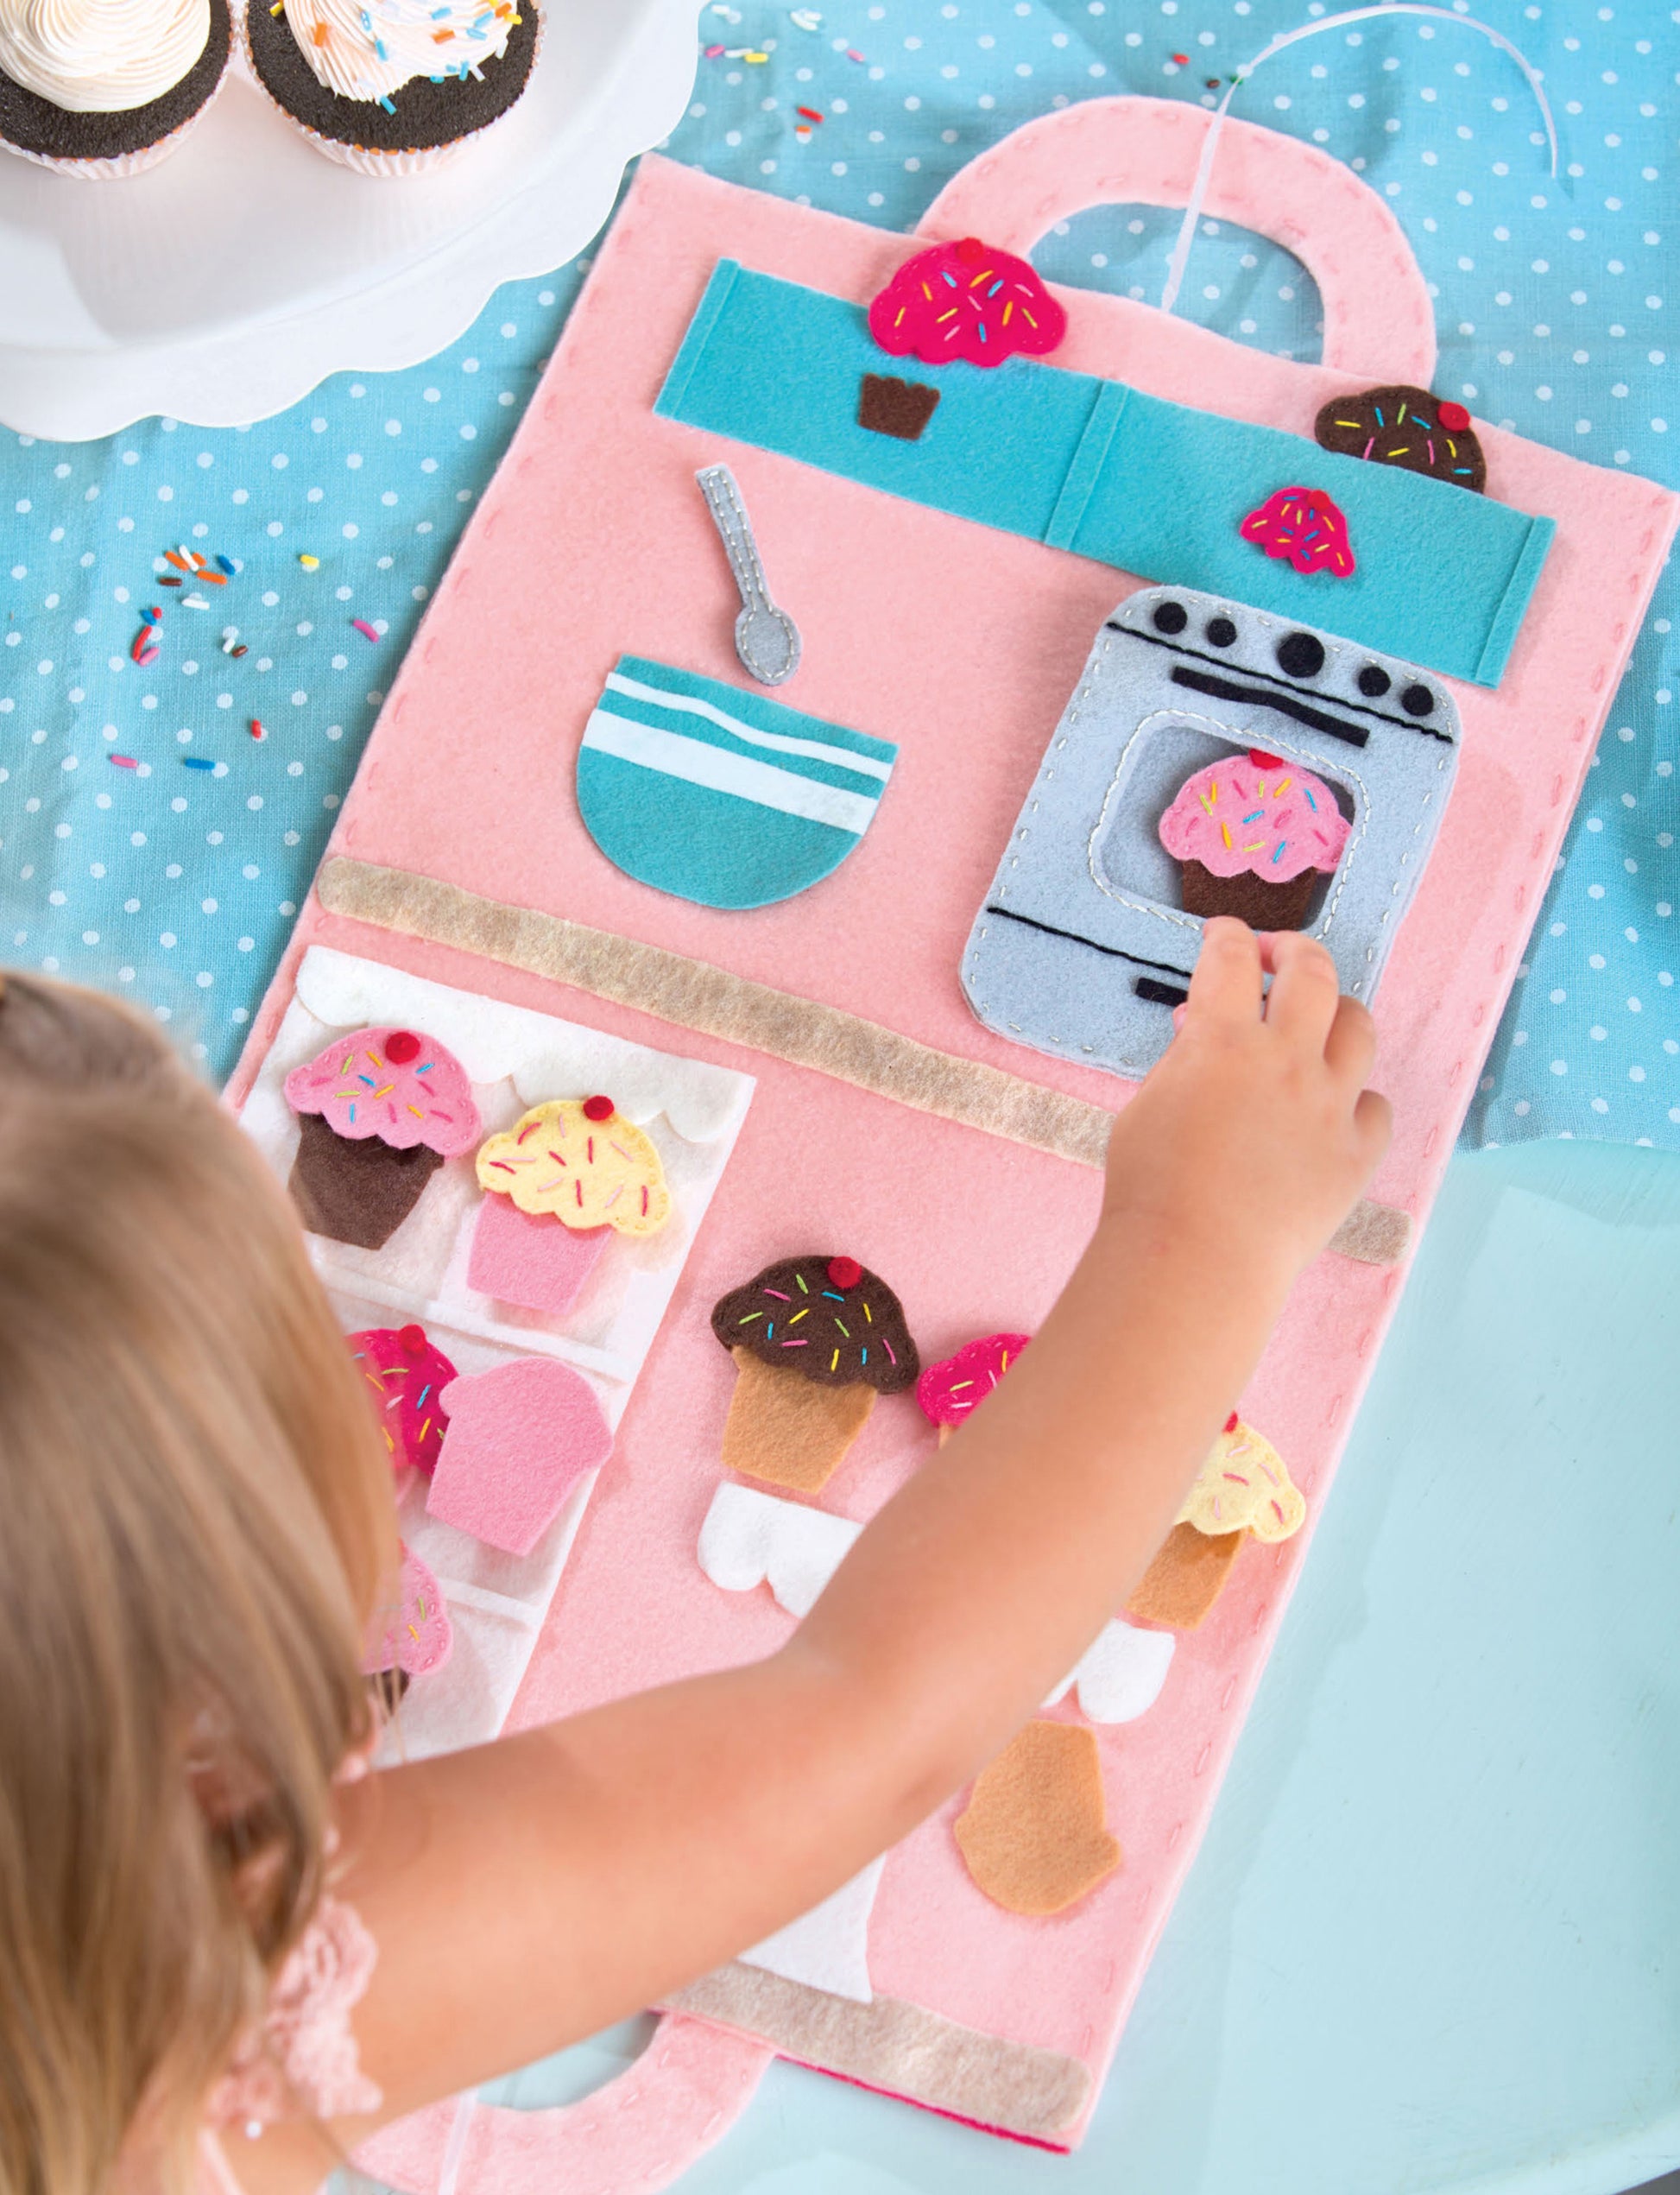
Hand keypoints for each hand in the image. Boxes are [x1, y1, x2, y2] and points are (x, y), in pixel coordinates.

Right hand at [1104, 920, 1391, 1287]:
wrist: (1196, 1260)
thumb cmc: (1151, 1189)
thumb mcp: (1147, 1105)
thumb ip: (1182, 1060)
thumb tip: (1202, 1030)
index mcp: (1223, 1040)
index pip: (1231, 959)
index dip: (1227, 937)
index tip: (1224, 936)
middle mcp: (1285, 1060)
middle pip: (1314, 973)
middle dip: (1295, 951)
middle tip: (1279, 956)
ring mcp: (1329, 1105)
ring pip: (1359, 1027)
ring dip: (1337, 1014)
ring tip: (1319, 1023)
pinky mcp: (1355, 1153)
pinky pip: (1376, 1106)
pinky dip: (1358, 1099)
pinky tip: (1337, 1109)